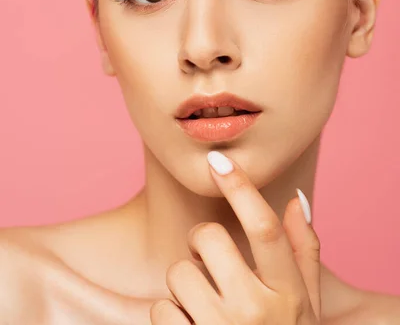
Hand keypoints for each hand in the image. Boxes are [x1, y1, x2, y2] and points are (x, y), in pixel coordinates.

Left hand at [150, 150, 320, 323]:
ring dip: (186, 286)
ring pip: (178, 273)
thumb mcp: (306, 305)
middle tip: (212, 263)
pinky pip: (161, 310)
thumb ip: (303, 252)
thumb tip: (296, 200)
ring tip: (206, 308)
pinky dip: (170, 316)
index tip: (217, 160)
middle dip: (202, 243)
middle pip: (207, 238)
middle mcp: (257, 312)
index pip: (264, 228)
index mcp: (288, 294)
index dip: (240, 188)